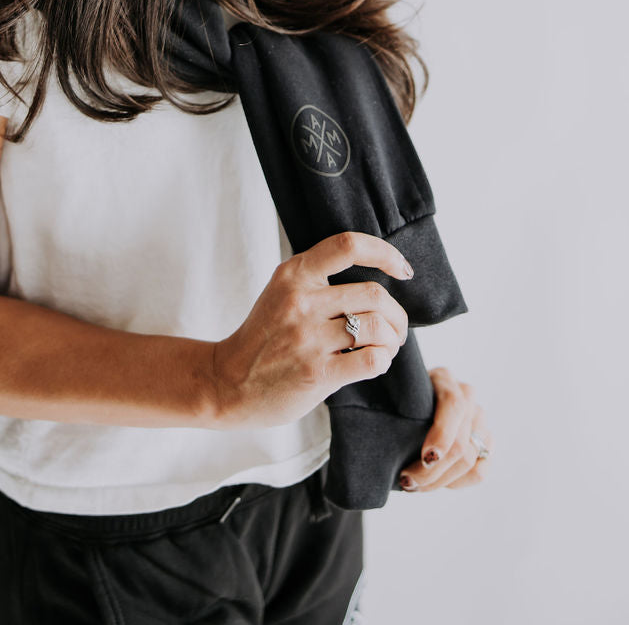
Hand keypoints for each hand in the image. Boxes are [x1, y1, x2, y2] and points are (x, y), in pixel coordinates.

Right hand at [211, 230, 413, 428]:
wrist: (227, 381)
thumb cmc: (264, 337)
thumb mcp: (282, 293)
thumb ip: (318, 280)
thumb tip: (377, 278)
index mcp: (293, 274)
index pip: (347, 246)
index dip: (384, 253)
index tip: (402, 269)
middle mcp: (300, 301)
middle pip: (373, 294)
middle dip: (397, 314)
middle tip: (396, 328)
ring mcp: (308, 338)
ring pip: (377, 327)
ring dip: (393, 339)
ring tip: (386, 347)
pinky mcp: (316, 373)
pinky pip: (372, 360)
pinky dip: (383, 360)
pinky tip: (374, 362)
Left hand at [398, 366, 492, 491]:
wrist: (410, 407)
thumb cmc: (399, 404)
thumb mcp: (397, 399)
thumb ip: (399, 410)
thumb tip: (393, 442)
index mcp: (444, 379)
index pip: (454, 406)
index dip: (442, 435)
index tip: (426, 458)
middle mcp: (467, 395)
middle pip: (461, 442)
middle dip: (433, 470)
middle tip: (407, 480)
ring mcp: (479, 418)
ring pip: (471, 460)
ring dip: (441, 480)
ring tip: (416, 484)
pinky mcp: (485, 441)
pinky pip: (480, 471)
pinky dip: (458, 482)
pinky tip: (438, 482)